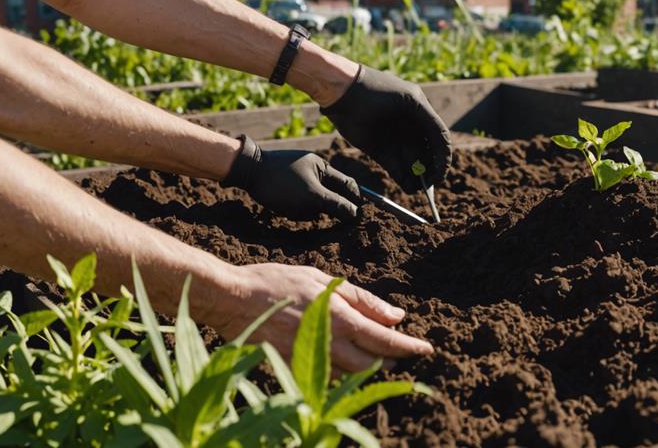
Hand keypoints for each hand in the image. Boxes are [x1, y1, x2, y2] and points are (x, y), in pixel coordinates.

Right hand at [216, 262, 432, 372]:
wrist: (231, 300)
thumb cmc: (276, 282)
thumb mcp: (323, 279)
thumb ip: (362, 299)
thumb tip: (395, 315)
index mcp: (340, 318)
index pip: (385, 341)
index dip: (409, 347)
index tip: (427, 349)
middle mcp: (329, 344)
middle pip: (373, 364)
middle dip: (390, 358)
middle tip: (398, 346)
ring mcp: (310, 360)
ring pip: (353, 374)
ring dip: (369, 365)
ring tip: (373, 350)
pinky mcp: (293, 369)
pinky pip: (328, 377)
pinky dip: (343, 370)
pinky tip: (343, 355)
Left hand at [221, 136, 361, 219]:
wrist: (245, 170)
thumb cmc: (281, 182)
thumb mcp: (312, 196)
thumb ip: (335, 204)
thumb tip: (355, 213)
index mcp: (323, 167)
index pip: (348, 184)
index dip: (355, 201)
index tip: (358, 217)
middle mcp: (312, 168)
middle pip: (330, 193)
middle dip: (323, 207)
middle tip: (315, 214)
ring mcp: (298, 174)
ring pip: (312, 199)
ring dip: (306, 209)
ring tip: (292, 210)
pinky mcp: (284, 181)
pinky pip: (297, 199)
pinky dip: (294, 206)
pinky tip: (283, 207)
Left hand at [321, 66, 451, 192]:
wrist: (340, 91)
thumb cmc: (375, 91)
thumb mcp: (410, 101)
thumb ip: (429, 123)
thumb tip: (444, 146)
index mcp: (419, 111)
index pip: (439, 137)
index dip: (443, 156)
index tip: (442, 171)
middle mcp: (409, 126)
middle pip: (426, 153)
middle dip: (430, 169)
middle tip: (431, 185)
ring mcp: (394, 138)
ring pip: (411, 162)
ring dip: (416, 177)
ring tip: (419, 189)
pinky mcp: (378, 148)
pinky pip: (394, 166)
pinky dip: (402, 177)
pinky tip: (408, 187)